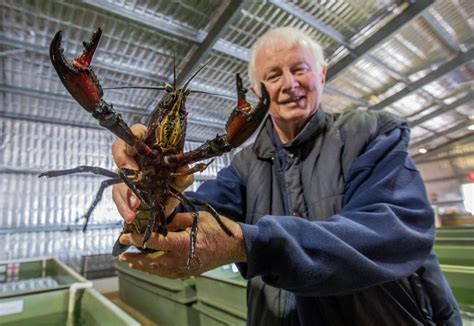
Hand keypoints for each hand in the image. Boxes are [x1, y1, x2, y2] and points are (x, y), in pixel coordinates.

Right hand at [111, 124, 193, 222]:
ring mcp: (126, 174)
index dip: (133, 138)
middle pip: (119, 149)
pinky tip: (130, 215)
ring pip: (118, 177)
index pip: (137, 133)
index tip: (135, 149)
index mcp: (149, 147)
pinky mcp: (122, 191)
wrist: (169, 204)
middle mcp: (135, 158)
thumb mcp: (182, 179)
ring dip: (125, 191)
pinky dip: (123, 207)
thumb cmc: (174, 183)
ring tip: (136, 205)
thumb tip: (182, 167)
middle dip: (123, 161)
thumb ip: (184, 173)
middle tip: (132, 173)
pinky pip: (118, 196)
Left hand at [118, 212, 246, 277]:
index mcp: (183, 243)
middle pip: (152, 261)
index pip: (155, 242)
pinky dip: (156, 270)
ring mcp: (186, 268)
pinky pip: (168, 273)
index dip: (137, 239)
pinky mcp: (189, 272)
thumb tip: (162, 221)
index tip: (124, 237)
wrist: (236, 246)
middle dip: (135, 259)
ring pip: (158, 270)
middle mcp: (182, 259)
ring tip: (131, 262)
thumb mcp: (198, 217)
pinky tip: (150, 267)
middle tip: (122, 255)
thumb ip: (177, 219)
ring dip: (143, 266)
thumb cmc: (219, 229)